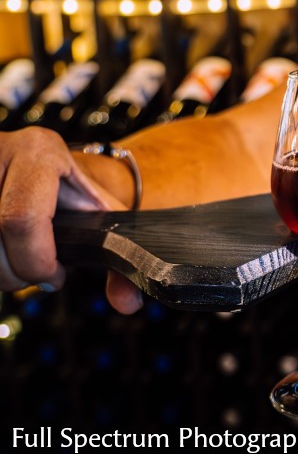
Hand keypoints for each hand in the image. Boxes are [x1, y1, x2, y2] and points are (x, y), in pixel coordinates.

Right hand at [0, 127, 144, 312]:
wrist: (47, 166)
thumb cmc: (74, 194)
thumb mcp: (99, 212)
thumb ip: (119, 257)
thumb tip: (128, 302)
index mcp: (40, 152)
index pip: (23, 218)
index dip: (35, 260)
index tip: (53, 277)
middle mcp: (1, 151)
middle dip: (14, 272)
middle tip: (35, 276)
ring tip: (20, 264)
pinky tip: (4, 256)